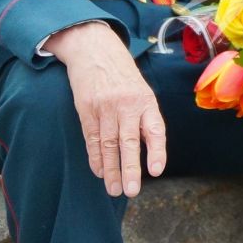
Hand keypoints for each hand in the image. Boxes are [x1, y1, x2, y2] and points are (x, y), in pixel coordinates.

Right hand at [44, 21, 166, 197]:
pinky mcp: (86, 109)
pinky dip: (95, 157)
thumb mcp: (142, 92)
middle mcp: (126, 104)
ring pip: (108, 144)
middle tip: (131, 191)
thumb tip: (150, 153)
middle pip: (128, 141)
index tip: (156, 171)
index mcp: (146, 101)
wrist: (96, 51)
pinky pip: (91, 138)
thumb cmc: (124, 78)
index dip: (156, 151)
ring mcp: (105, 107)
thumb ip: (145, 119)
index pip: (154, 129)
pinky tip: (100, 172)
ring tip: (114, 190)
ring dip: (111, 169)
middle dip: (130, 169)